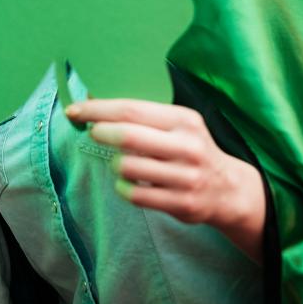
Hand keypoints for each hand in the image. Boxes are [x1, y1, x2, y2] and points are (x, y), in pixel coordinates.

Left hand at [65, 99, 264, 260]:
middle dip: (101, 132)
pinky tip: (128, 182)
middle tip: (93, 133)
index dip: (97, 109)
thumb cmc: (189, 149)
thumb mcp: (177, 124)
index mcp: (184, 120)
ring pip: (127, 167)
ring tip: (120, 161)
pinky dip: (123, 187)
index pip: (131, 110)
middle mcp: (187, 146)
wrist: (227, 189)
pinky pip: (134, 195)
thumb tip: (92, 100)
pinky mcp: (182, 203)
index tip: (74, 110)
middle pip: (128, 136)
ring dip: (114, 163)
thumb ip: (142, 115)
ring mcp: (186, 177)